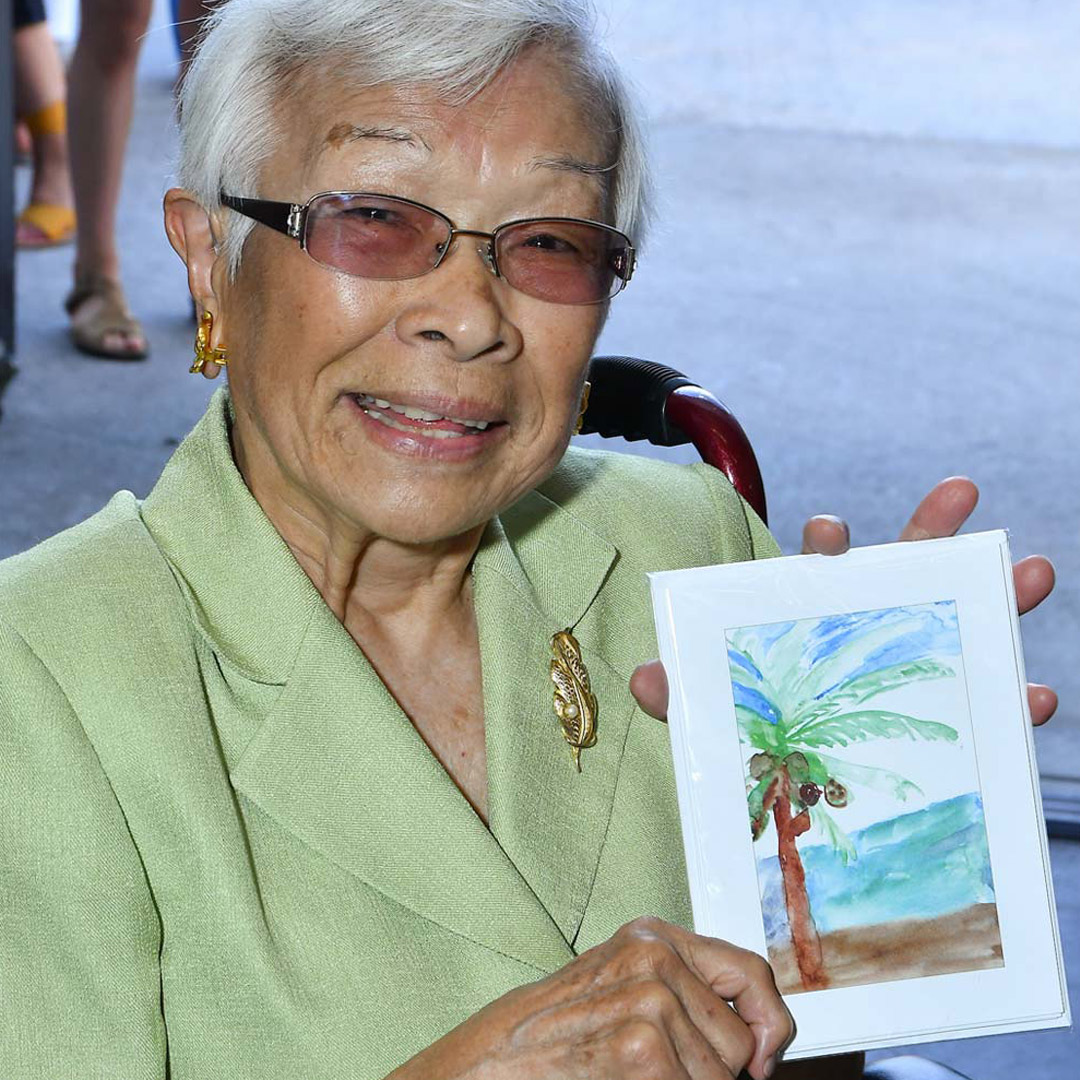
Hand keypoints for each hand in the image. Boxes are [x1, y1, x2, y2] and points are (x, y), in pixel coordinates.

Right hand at [388, 916, 793, 1079]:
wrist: (490, 1061)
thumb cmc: (551, 1034)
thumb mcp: (621, 988)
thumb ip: (680, 990)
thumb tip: (760, 1033)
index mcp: (652, 936)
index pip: (749, 972)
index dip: (768, 1023)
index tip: (761, 1058)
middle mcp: (654, 954)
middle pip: (739, 1037)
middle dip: (714, 1071)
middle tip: (661, 1072)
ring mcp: (648, 995)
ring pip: (722, 1075)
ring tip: (631, 1076)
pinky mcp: (640, 1044)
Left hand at [631, 477, 1055, 724]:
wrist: (783, 791)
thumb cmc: (746, 731)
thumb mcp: (710, 714)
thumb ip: (681, 695)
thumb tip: (646, 679)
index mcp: (809, 615)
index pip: (814, 567)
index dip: (822, 545)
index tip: (828, 535)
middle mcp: (864, 628)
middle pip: (901, 566)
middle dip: (929, 529)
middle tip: (959, 492)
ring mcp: (909, 665)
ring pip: (960, 619)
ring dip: (997, 594)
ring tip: (1034, 570)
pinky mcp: (943, 714)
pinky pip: (984, 700)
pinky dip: (1010, 697)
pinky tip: (1033, 698)